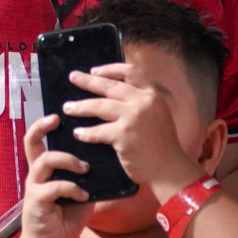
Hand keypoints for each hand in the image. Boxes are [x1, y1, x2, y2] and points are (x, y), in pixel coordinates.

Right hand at [16, 115, 93, 237]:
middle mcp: (36, 173)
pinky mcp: (37, 201)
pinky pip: (54, 187)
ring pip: (46, 160)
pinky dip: (72, 188)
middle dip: (42, 126)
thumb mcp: (81, 191)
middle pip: (31, 141)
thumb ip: (87, 176)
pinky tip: (84, 196)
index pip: (39, 138)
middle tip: (58, 119)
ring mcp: (35, 186)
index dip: (45, 123)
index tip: (60, 113)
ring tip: (85, 168)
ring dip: (69, 160)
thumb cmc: (66, 217)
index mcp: (45, 168)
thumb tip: (110, 159)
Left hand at [65, 63, 204, 189]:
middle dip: (88, 81)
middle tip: (73, 77)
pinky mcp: (123, 134)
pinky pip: (98, 131)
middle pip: (110, 86)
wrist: (169, 169)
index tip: (94, 70)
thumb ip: (140, 102)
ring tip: (68, 107)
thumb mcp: (157, 114)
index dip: (111, 69)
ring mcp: (133, 117)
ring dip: (81, 107)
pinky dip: (86, 133)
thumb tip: (112, 92)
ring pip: (100, 106)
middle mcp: (144, 101)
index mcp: (152, 94)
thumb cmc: (161, 144)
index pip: (130, 72)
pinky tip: (78, 133)